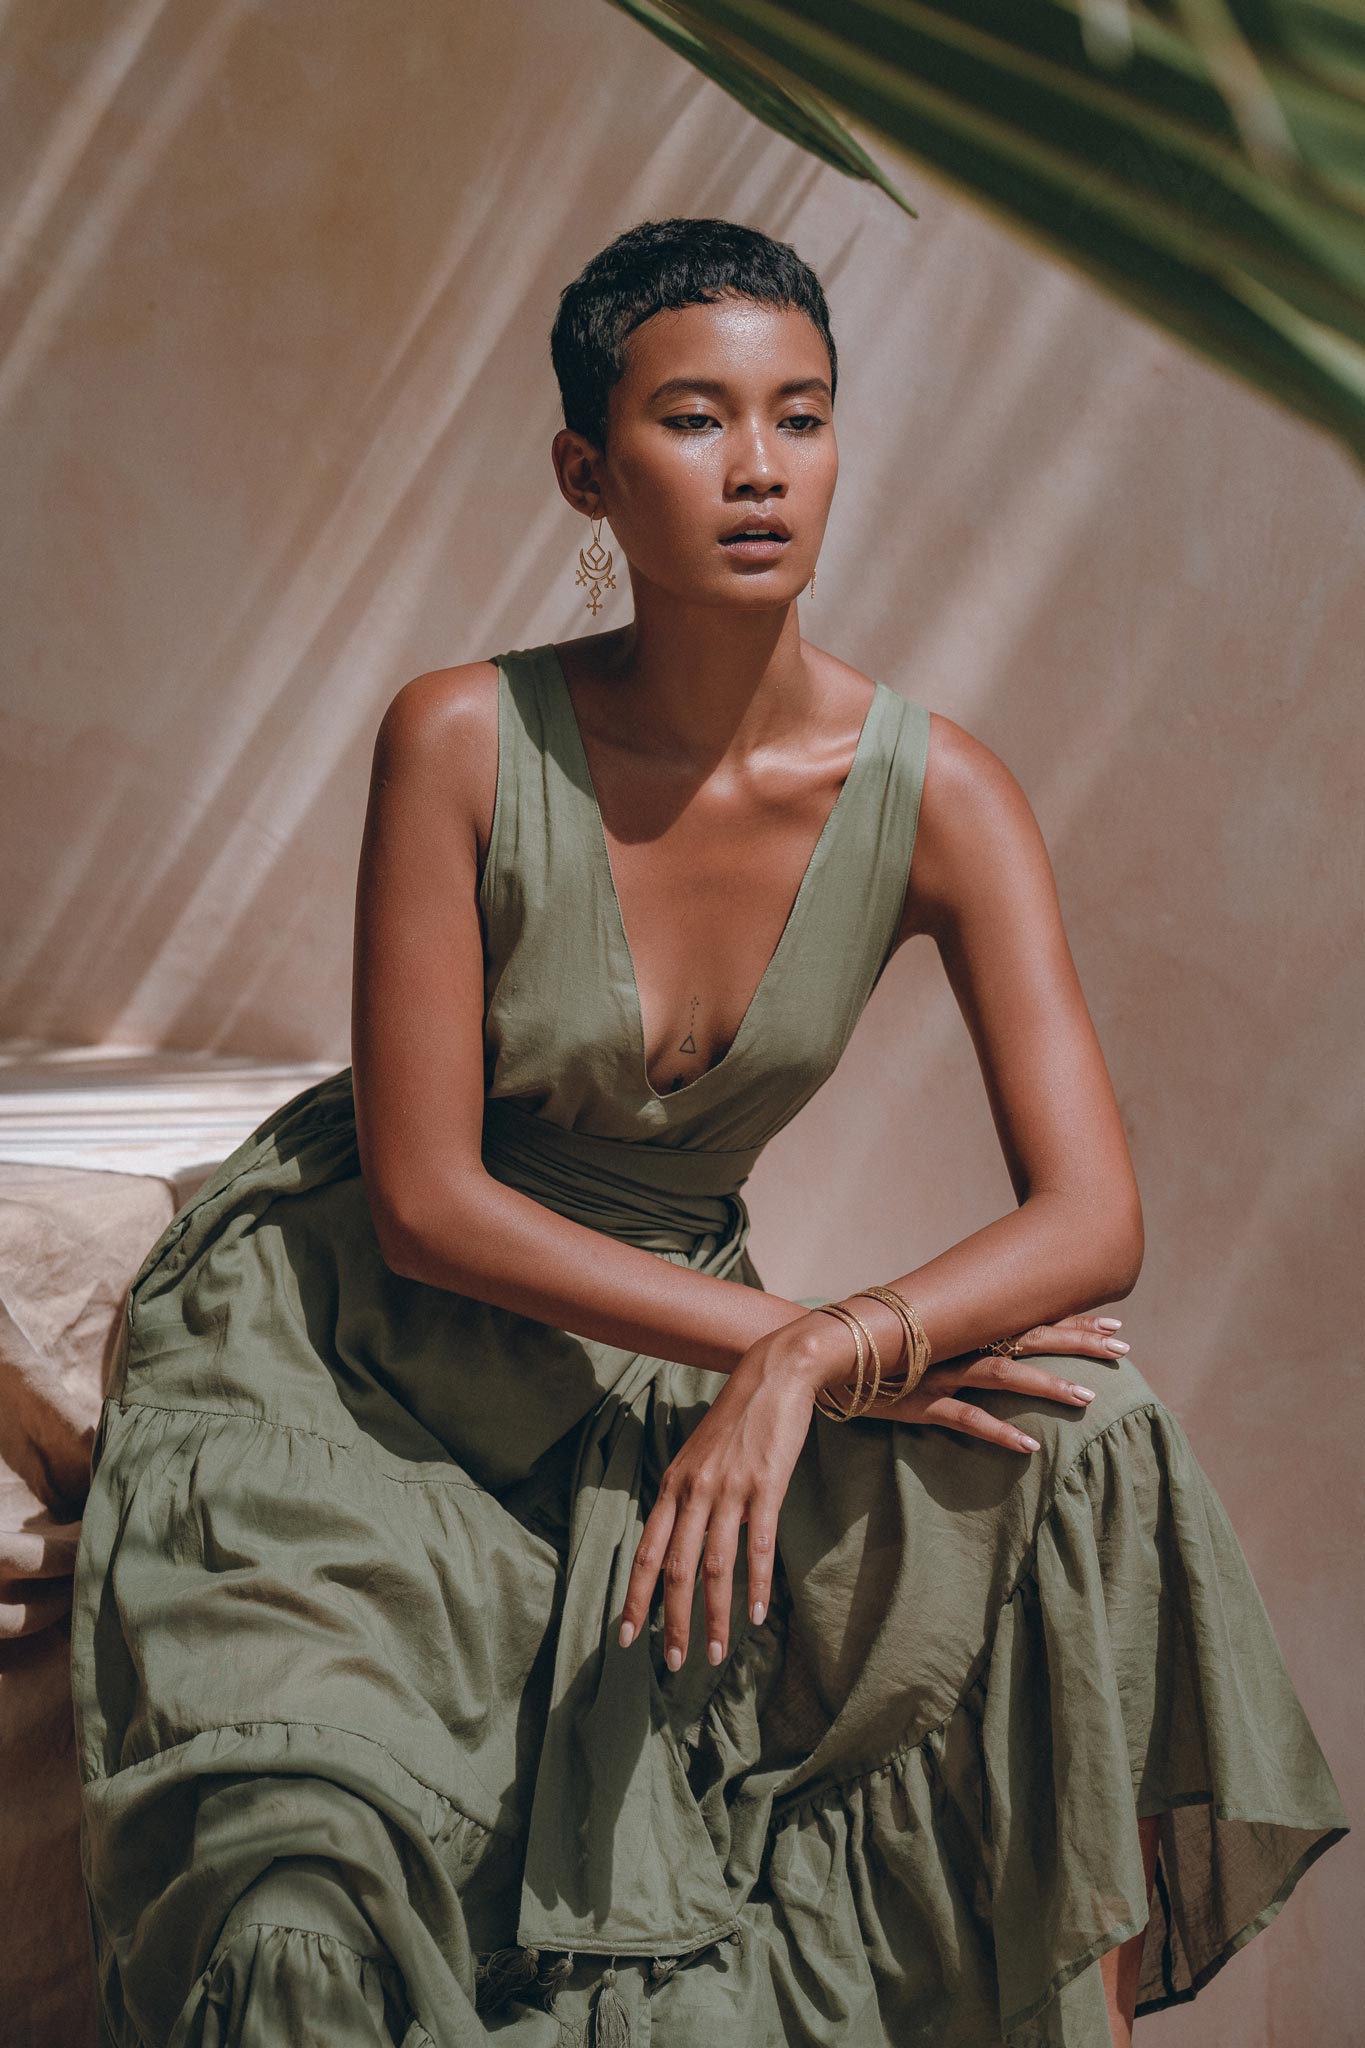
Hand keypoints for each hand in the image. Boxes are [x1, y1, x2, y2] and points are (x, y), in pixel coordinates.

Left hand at [617, 1321, 816, 1671]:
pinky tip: (756, 1616)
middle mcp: (694, 1491)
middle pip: (676, 1570)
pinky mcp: (765, 1487)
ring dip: (713, 1615)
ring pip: (715, 1566)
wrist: (773, 1376)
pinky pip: (757, 1546)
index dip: (633, 1598)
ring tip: (713, 1653)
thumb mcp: (697, 1457)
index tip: (625, 1638)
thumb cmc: (736, 1421)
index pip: (645, 1553)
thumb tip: (676, 1544)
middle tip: (674, 1663)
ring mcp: (730, 1490)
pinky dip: (756, 1585)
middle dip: (672, 1622)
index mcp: (674, 1486)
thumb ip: (686, 1498)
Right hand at [833, 1311, 1128, 1441]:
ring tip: (1088, 1397)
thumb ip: (958, 1338)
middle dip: (1077, 1341)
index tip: (1114, 1325)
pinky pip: (964, 1419)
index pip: (1029, 1319)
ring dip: (1048, 1384)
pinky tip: (1029, 1448)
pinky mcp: (917, 1402)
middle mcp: (957, 1344)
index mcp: (963, 1327)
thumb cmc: (871, 1348)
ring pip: (1004, 1375)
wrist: (817, 1353)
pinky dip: (998, 1433)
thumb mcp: (924, 1338)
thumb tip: (993, 1343)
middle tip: (1123, 1348)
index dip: (1073, 1321)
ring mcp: (939, 1372)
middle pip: (1028, 1337)